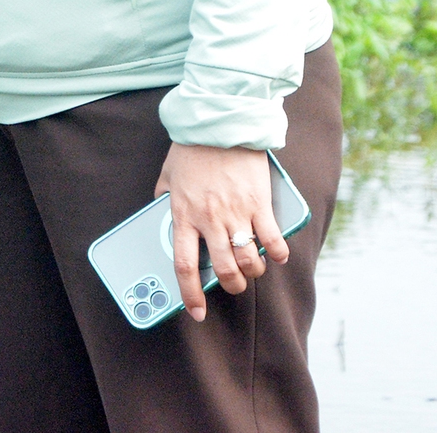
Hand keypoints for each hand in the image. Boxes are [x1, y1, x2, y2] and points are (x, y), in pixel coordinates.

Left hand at [155, 144, 288, 321]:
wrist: (220, 124)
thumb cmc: (191, 149)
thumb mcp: (167, 176)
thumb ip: (163, 200)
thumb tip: (159, 216)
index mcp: (183, 215)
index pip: (185, 266)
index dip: (190, 295)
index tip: (197, 312)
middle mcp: (209, 219)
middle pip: (224, 270)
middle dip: (232, 286)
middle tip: (235, 285)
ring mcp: (236, 213)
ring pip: (248, 260)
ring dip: (253, 272)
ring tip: (253, 269)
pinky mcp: (260, 203)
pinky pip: (273, 239)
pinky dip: (276, 253)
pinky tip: (276, 255)